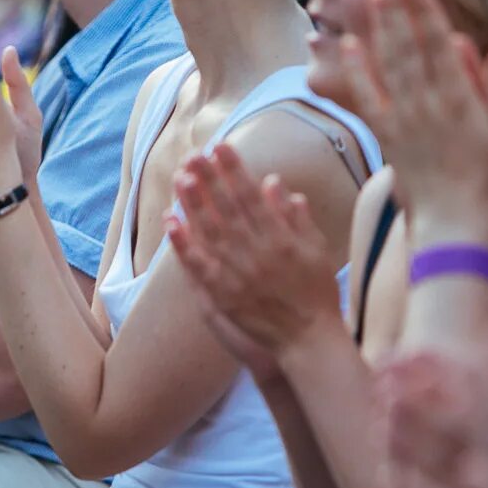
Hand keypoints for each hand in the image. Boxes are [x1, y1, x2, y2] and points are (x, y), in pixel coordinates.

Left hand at [164, 143, 342, 364]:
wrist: (308, 341)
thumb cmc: (317, 293)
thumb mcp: (316, 250)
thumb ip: (295, 217)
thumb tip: (274, 182)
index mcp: (280, 239)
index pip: (252, 196)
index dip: (234, 170)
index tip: (220, 147)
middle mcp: (256, 254)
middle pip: (227, 209)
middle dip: (209, 179)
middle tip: (193, 155)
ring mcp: (237, 275)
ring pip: (209, 232)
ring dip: (193, 203)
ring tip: (180, 177)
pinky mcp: (222, 296)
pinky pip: (198, 266)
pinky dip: (183, 243)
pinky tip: (170, 221)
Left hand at [340, 0, 487, 241]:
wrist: (453, 221)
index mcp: (460, 99)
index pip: (438, 43)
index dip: (422, 9)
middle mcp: (427, 104)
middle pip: (408, 46)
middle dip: (396, 9)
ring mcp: (403, 120)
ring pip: (388, 65)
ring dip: (378, 28)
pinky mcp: (385, 136)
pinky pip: (367, 98)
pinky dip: (357, 71)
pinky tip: (348, 46)